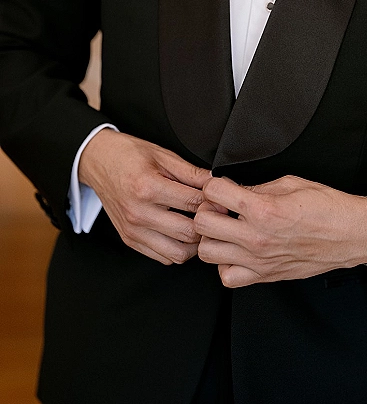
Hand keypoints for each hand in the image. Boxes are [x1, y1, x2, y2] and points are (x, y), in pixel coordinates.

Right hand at [78, 129, 209, 264]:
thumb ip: (192, 173)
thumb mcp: (163, 156)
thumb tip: (217, 183)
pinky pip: (163, 257)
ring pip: (177, 254)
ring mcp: (133, 230)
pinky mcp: (130, 240)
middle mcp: (139, 213)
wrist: (99, 162)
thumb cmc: (129, 155)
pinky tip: (183, 234)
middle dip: (207, 225)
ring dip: (195, 244)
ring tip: (200, 227)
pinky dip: (178, 250)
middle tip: (215, 215)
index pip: (193, 203)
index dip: (213, 202)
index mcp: (147, 188)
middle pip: (188, 233)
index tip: (222, 200)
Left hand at [194, 175, 366, 286]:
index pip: (213, 192)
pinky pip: (227, 277)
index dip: (214, 184)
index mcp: (263, 209)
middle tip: (220, 206)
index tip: (222, 186)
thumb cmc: (327, 206)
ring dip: (212, 237)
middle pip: (202, 224)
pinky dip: (225, 264)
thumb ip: (256, 187)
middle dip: (207, 209)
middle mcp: (256, 238)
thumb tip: (233, 188)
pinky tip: (236, 250)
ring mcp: (258, 260)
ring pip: (207, 252)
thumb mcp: (290, 183)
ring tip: (226, 228)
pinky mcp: (265, 275)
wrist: (351, 234)